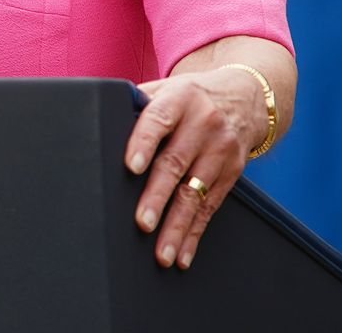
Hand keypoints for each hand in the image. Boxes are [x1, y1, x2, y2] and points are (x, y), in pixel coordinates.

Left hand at [124, 67, 267, 269]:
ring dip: (177, 226)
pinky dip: (195, 233)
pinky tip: (182, 253)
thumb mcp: (166, 89)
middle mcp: (202, 124)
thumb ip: (136, 104)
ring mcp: (220, 150)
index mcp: (178, 99)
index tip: (130, 166)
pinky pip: (211, 207)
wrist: (244, 97)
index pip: (158, 121)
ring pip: (195, 193)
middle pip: (176, 163)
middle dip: (157, 196)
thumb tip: (96, 121)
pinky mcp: (232, 173)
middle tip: (142, 222)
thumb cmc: (189, 97)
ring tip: (161, 252)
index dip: (143, 143)